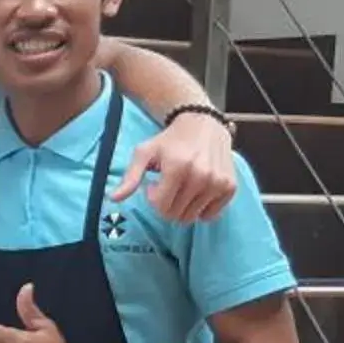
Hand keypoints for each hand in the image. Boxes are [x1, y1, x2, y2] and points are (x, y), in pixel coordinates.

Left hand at [111, 107, 236, 222]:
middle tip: (169, 186)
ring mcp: (218, 182)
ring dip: (184, 207)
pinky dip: (202, 208)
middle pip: (176, 215)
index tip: (155, 184)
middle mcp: (201, 176)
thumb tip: (113, 198)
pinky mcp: (230, 187)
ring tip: (183, 187)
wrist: (204, 124)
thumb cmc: (170, 141)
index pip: (161, 207)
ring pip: (192, 218)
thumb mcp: (145, 152)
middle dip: (167, 205)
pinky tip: (198, 191)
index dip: (154, 198)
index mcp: (178, 167)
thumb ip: (130, 177)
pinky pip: (211, 215)